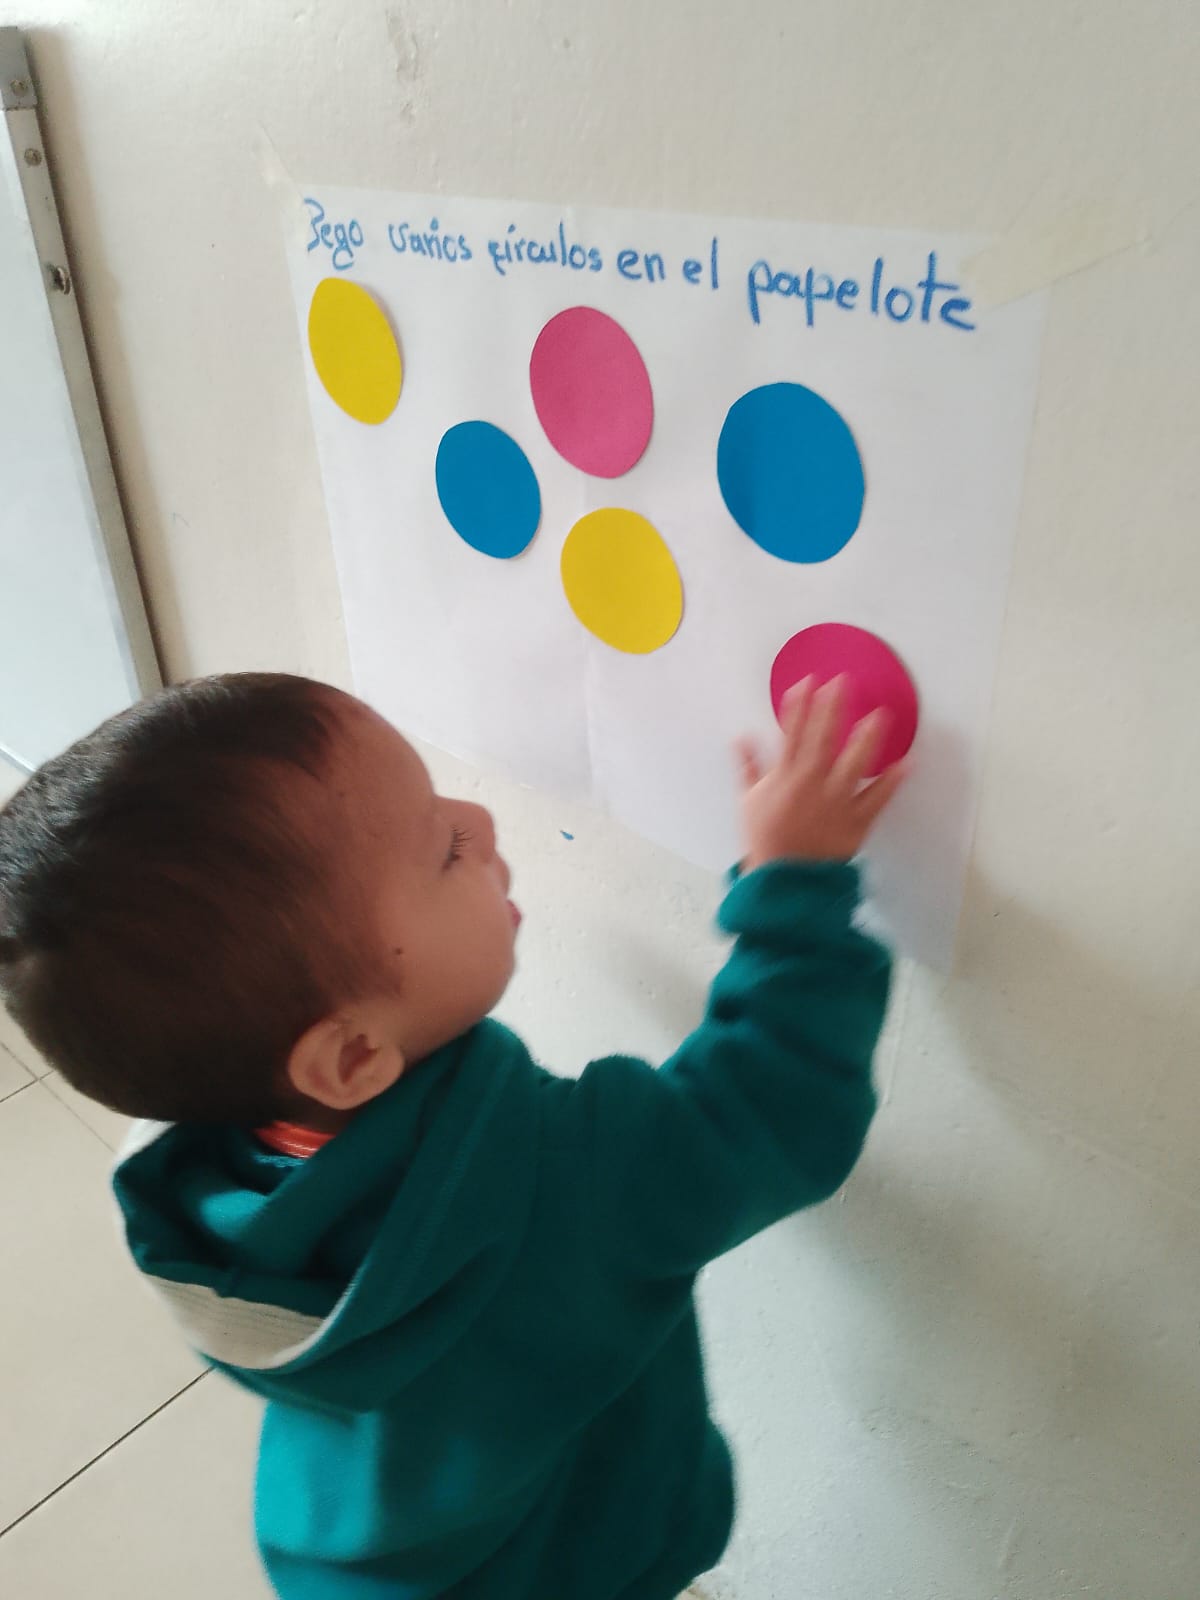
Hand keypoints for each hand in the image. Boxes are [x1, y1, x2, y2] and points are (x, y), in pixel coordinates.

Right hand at [736, 677, 907, 870]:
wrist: (783, 882)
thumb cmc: (765, 841)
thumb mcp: (749, 802)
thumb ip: (749, 768)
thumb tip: (742, 738)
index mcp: (785, 777)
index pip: (792, 733)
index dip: (801, 705)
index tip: (810, 681)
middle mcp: (811, 783)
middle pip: (823, 739)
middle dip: (833, 707)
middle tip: (844, 681)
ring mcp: (836, 802)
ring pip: (854, 764)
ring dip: (867, 737)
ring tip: (880, 713)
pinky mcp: (856, 822)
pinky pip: (877, 799)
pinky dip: (892, 782)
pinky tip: (907, 762)